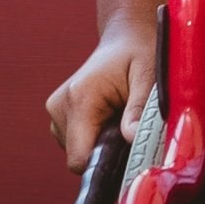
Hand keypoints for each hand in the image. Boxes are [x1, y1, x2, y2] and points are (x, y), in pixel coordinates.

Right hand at [45, 14, 156, 171]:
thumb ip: (138, 109)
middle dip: (106, 152)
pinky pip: (77, 142)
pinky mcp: (59, 115)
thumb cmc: (139, 51)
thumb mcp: (149, 75)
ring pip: (78, 151)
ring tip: (121, 116)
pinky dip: (95, 137)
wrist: (125, 37)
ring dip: (102, 143)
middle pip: (80, 157)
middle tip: (129, 127)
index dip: (104, 166)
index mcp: (79, 98)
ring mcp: (56, 111)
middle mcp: (59, 106)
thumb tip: (132, 139)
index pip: (79, 158)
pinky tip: (110, 116)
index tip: (129, 157)